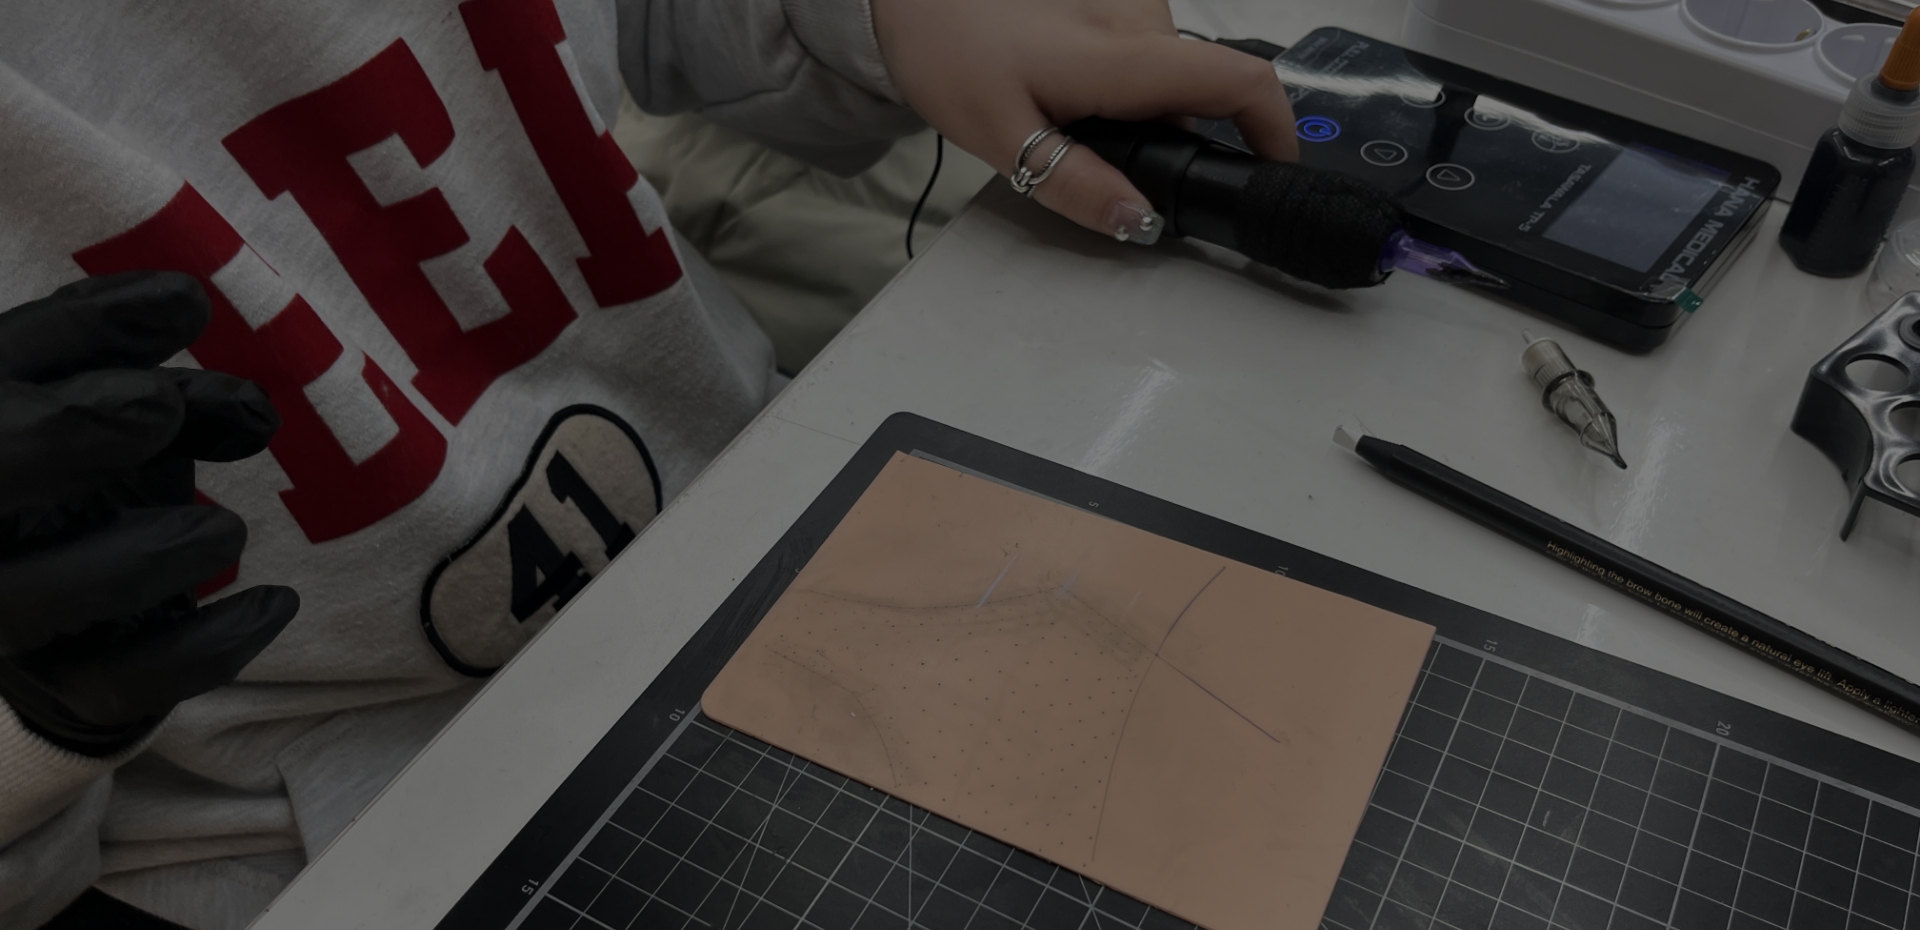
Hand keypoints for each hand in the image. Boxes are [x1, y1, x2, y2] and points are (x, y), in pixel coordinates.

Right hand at [0, 272, 297, 755]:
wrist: (31, 543)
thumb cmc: (50, 434)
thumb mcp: (58, 367)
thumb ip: (103, 329)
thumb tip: (183, 300)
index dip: (63, 419)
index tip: (158, 392)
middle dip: (82, 458)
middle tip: (168, 423)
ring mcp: (1, 621)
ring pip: (37, 614)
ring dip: (145, 561)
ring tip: (228, 530)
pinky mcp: (62, 680)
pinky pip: (122, 686)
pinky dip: (208, 648)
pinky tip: (275, 602)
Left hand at [870, 0, 1295, 242]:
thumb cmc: (946, 51)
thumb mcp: (1002, 137)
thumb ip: (1075, 184)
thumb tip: (1139, 222)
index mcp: (1123, 54)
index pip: (1237, 83)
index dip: (1276, 131)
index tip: (1275, 171)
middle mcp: (1140, 15)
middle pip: (1194, 90)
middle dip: (1168, 138)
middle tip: (1101, 162)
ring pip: (1163, 72)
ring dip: (1135, 108)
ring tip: (1063, 117)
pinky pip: (1138, 47)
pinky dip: (1118, 79)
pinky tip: (1061, 85)